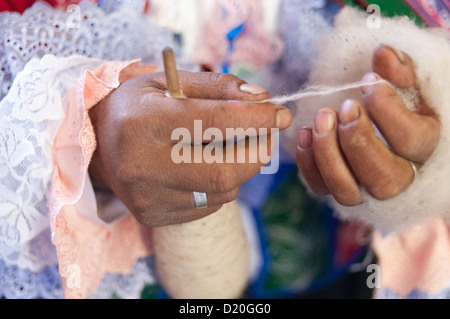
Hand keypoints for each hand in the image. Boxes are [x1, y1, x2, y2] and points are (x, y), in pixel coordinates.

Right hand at [89, 71, 291, 225]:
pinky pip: (209, 204)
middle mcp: (141, 165)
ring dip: (240, 167)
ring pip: (223, 190)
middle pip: (225, 170)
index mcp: (144, 122)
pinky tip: (202, 167)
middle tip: (267, 134)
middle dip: (259, 151)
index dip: (257, 119)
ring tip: (228, 146)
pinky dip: (220, 185)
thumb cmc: (138, 106)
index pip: (214, 123)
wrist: (98, 144)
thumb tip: (263, 98)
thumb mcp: (170, 81)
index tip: (281, 114)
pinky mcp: (153, 216)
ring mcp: (146, 197)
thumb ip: (217, 86)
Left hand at [296, 45, 440, 205]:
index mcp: (421, 147)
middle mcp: (397, 176)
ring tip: (320, 118)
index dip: (388, 111)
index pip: (411, 140)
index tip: (367, 83)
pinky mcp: (339, 187)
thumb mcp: (407, 85)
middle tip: (343, 108)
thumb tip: (383, 53)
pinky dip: (307, 162)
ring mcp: (365, 187)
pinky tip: (304, 133)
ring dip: (328, 154)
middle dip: (357, 141)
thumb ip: (399, 71)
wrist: (379, 124)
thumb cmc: (397, 102)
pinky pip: (320, 187)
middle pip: (382, 179)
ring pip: (347, 191)